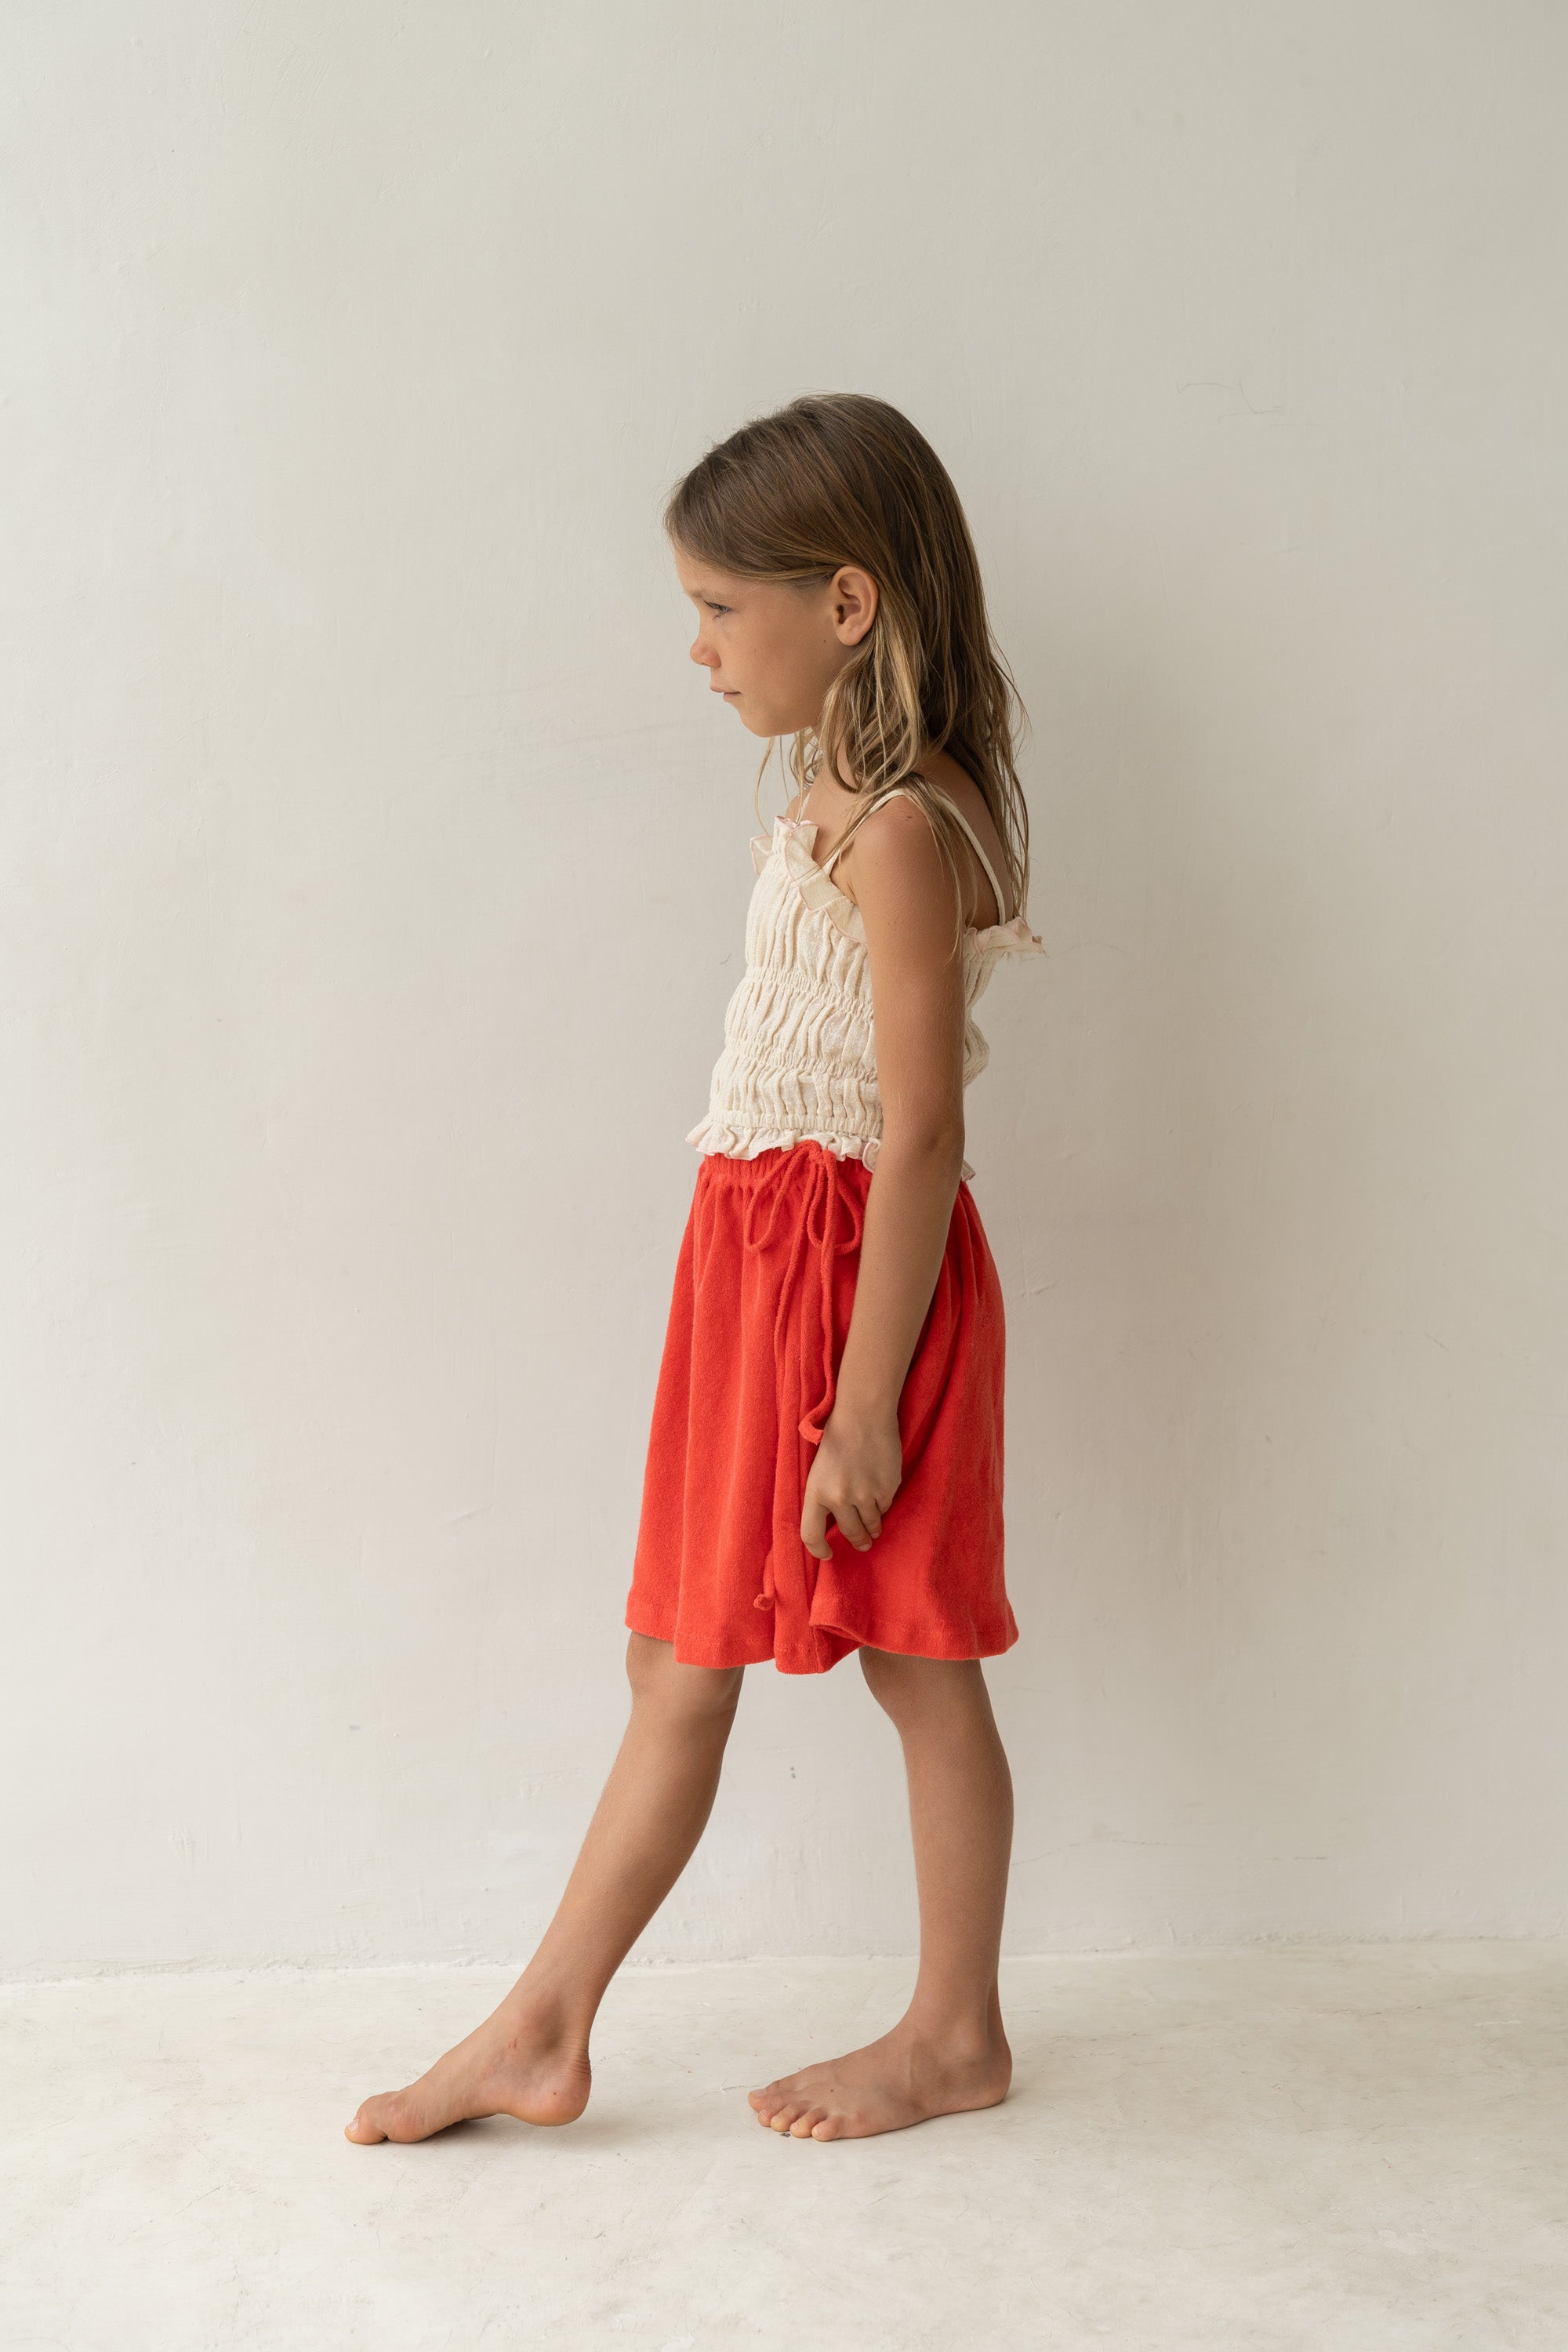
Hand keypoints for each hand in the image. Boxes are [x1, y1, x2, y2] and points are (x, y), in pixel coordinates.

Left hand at [800, 1406, 902, 1559]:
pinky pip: (886, 1506)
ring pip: (872, 1523)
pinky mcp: (887, 1488)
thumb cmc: (837, 1439)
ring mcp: (865, 1494)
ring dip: (873, 1527)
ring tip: (874, 1527)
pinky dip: (883, 1503)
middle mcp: (840, 1498)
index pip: (811, 1534)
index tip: (827, 1555)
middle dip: (858, 1541)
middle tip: (863, 1544)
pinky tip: (880, 1490)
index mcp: (816, 1492)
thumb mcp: (818, 1471)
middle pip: (850, 1533)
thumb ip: (823, 1497)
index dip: (818, 1550)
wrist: (863, 1415)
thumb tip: (834, 1525)